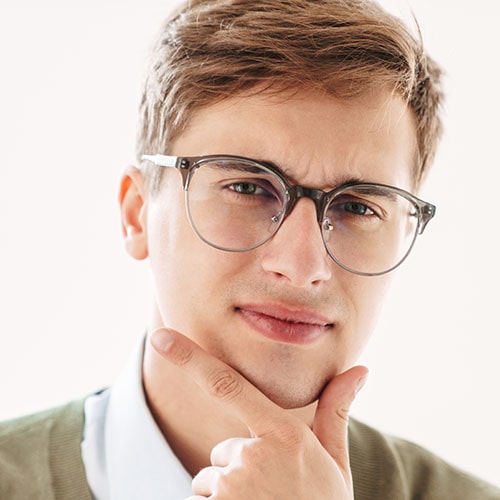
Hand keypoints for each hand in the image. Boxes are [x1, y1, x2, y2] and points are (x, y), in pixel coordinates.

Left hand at [151, 328, 367, 499]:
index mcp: (283, 434)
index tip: (159, 338)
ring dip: (228, 494)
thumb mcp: (334, 462)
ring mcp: (231, 488)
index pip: (227, 385)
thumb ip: (335, 412)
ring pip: (211, 480)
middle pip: (223, 451)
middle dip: (238, 467)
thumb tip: (359, 369)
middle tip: (272, 491)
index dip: (189, 358)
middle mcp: (252, 455)